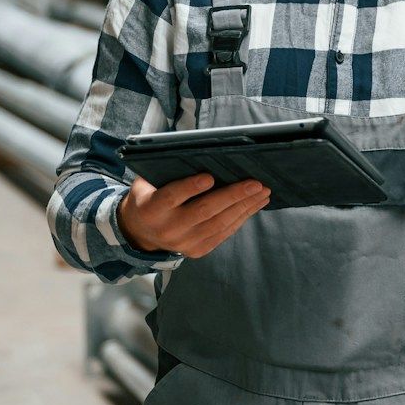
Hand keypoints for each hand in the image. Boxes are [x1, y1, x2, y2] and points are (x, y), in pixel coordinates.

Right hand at [118, 173, 269, 257]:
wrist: (141, 232)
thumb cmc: (150, 196)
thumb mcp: (148, 182)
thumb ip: (167, 171)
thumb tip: (201, 153)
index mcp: (151, 209)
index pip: (171, 197)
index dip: (190, 188)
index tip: (209, 177)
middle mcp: (167, 229)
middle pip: (203, 211)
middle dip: (232, 196)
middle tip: (255, 183)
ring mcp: (183, 243)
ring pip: (218, 224)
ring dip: (244, 207)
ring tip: (263, 192)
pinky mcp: (197, 250)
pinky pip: (223, 234)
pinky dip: (241, 218)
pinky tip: (254, 205)